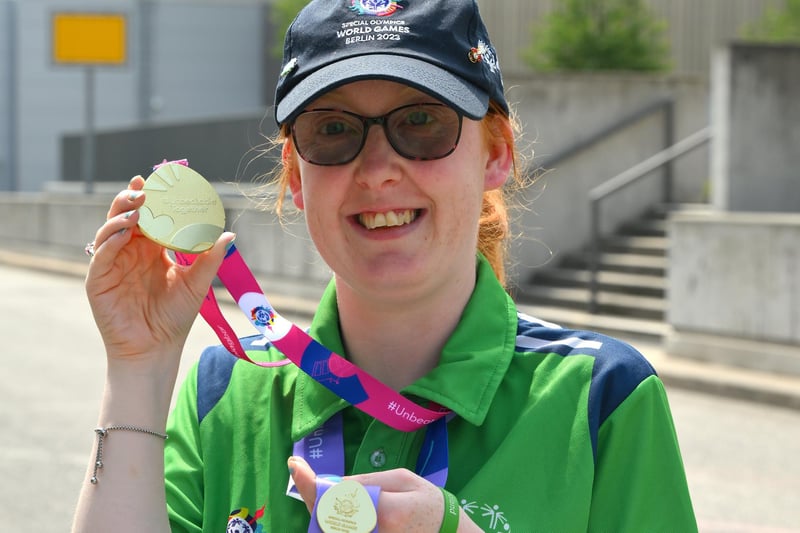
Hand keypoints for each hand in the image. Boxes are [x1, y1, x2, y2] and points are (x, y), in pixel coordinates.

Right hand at [85, 176, 233, 370]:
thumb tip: (230, 234)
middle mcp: (129, 251)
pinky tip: (124, 231)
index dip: (152, 198)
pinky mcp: (97, 279)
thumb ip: (210, 259)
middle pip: (125, 216)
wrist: (156, 348)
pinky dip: (110, 239)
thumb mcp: (197, 283)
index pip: (149, 216)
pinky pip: (101, 254)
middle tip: (145, 188)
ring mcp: (111, 263)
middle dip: (132, 199)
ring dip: (121, 215)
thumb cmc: (175, 317)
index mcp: (151, 249)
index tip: (160, 180)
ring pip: (109, 229)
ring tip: (137, 207)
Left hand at [289, 456, 477, 531]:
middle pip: (326, 517)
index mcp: (387, 512)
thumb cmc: (428, 502)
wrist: (445, 532)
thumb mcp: (404, 480)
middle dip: (308, 492)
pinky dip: (326, 516)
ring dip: (315, 505)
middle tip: (299, 471)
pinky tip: (323, 500)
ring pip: (329, 527)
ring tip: (309, 482)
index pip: (338, 498)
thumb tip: (336, 484)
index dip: (312, 483)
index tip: (295, 465)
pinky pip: (339, 531)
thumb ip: (369, 482)